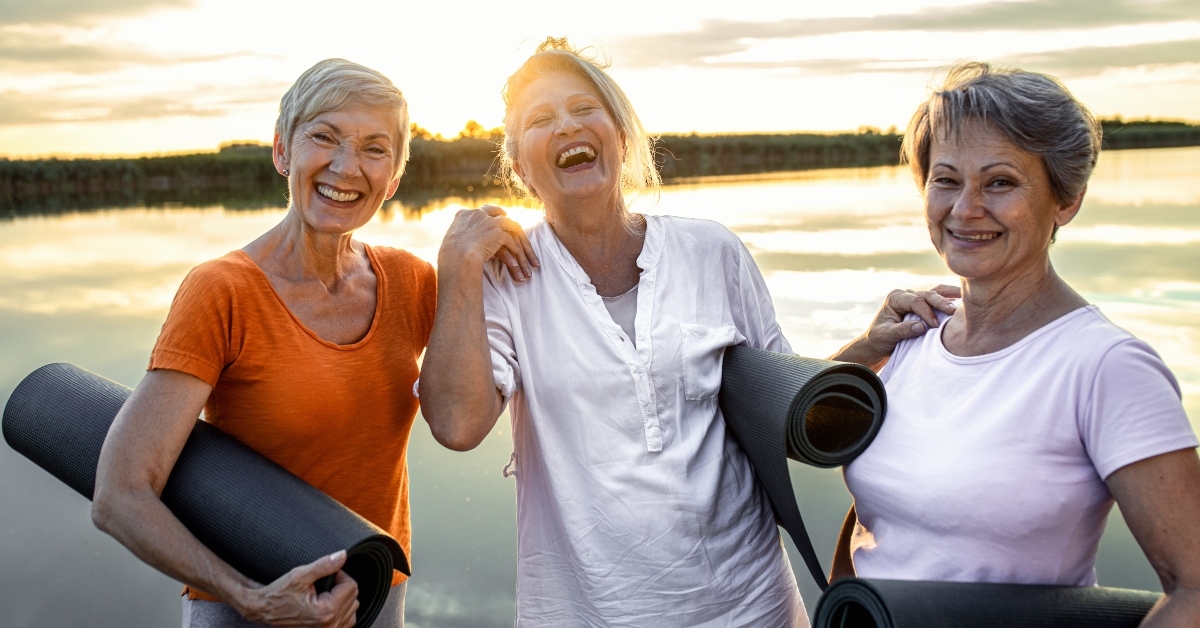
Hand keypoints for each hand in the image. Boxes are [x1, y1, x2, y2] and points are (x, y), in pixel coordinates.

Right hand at [234, 550, 359, 627]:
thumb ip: (324, 565)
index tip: (324, 576)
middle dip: (341, 586)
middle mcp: (330, 625)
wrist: (264, 610)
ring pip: (353, 608)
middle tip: (322, 585)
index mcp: (326, 611)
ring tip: (324, 595)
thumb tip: (343, 555)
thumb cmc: (279, 593)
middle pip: (353, 597)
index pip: (351, 586)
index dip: (339, 575)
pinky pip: (348, 620)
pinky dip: (342, 611)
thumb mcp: (300, 575)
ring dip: (343, 598)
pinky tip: (328, 604)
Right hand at [440, 205, 538, 281]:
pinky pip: (509, 239)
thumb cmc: (449, 256)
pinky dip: (514, 247)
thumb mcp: (449, 242)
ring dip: (511, 227)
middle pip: (493, 210)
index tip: (487, 216)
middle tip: (505, 216)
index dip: (484, 213)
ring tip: (517, 232)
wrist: (458, 257)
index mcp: (463, 215)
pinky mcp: (498, 232)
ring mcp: (489, 222)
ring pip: (505, 222)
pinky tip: (516, 253)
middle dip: (499, 213)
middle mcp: (476, 214)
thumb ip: (456, 238)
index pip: (476, 211)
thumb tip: (455, 244)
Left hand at [831, 284, 960, 369]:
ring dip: (951, 296)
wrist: (878, 342)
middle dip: (941, 303)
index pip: (915, 301)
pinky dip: (951, 299)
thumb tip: (921, 327)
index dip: (926, 312)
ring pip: (936, 292)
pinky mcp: (924, 304)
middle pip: (927, 294)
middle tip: (953, 312)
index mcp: (895, 297)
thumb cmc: (880, 339)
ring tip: (966, 299)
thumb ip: (902, 330)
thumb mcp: (887, 336)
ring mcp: (916, 297)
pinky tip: (964, 302)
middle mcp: (906, 294)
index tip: (935, 326)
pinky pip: (940, 298)